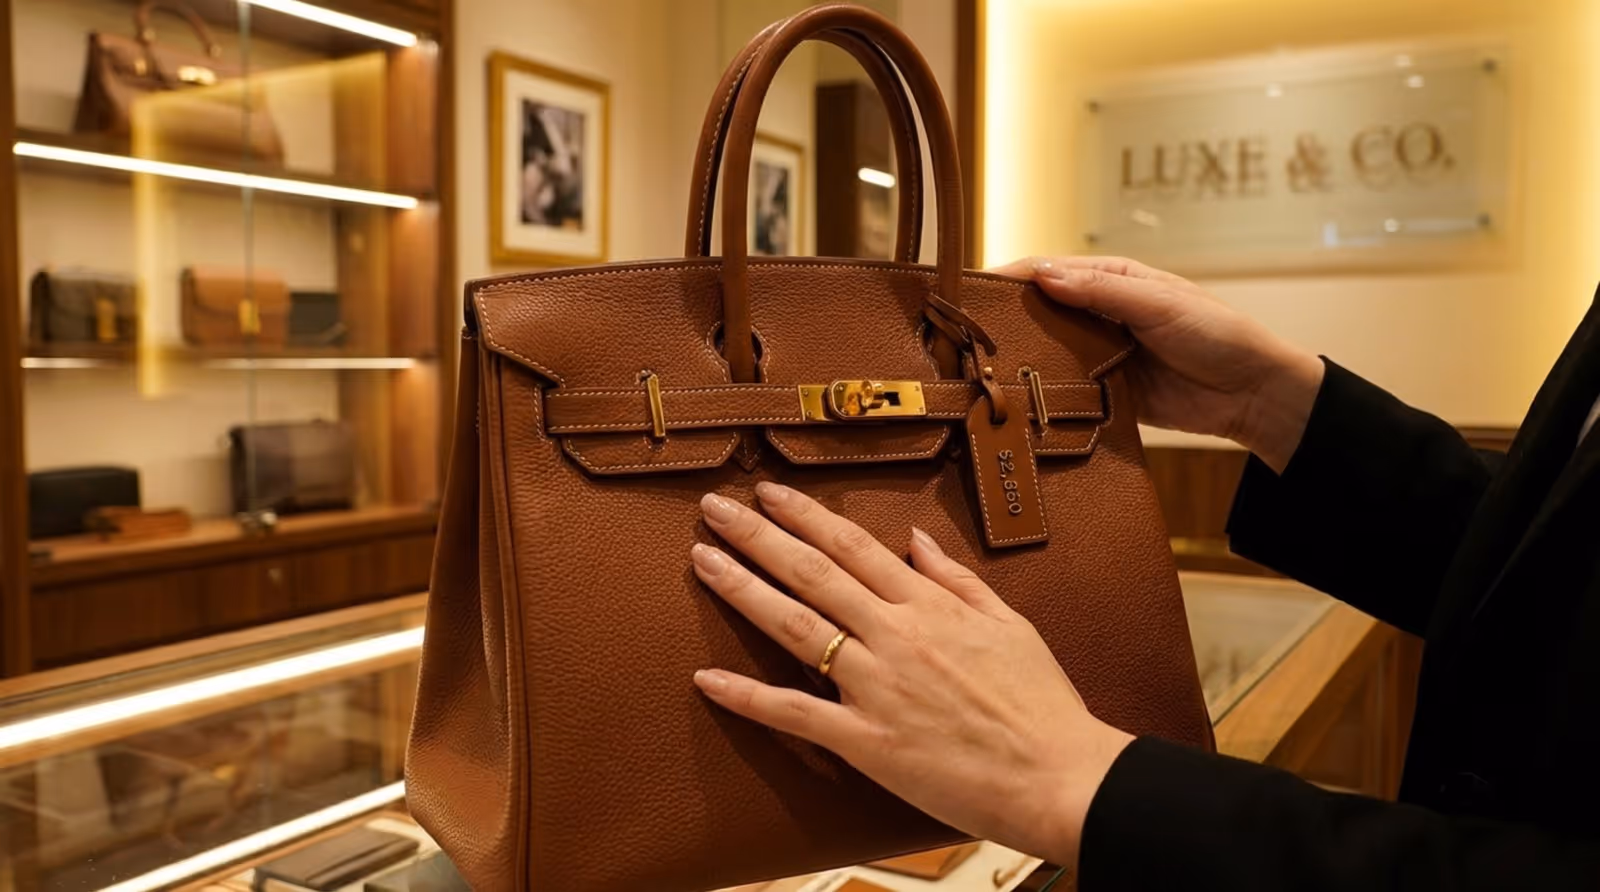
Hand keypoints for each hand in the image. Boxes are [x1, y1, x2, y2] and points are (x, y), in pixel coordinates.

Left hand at [691, 484, 1133, 869]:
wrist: (1062, 778)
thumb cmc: (1042, 706)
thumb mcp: (1010, 625)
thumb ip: (956, 579)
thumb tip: (914, 538)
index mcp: (931, 607)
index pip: (853, 547)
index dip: (805, 516)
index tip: (767, 493)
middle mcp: (897, 637)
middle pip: (813, 574)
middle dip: (758, 536)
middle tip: (714, 508)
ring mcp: (878, 688)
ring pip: (798, 628)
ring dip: (744, 590)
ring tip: (703, 560)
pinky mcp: (868, 742)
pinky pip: (797, 714)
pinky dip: (749, 696)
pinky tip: (708, 678)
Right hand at [992, 256, 1323, 471]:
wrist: (1252, 394)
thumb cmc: (1216, 334)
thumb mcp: (1159, 304)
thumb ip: (1101, 291)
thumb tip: (1042, 276)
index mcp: (1111, 280)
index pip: (1047, 272)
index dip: (1008, 278)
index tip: (970, 292)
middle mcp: (1098, 314)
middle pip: (1038, 313)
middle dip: (1004, 321)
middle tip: (963, 336)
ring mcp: (1099, 354)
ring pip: (1046, 353)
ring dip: (1020, 360)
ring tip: (979, 371)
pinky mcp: (1104, 392)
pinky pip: (1065, 391)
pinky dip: (1043, 394)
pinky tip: (1017, 402)